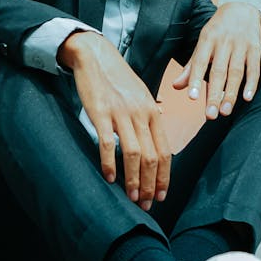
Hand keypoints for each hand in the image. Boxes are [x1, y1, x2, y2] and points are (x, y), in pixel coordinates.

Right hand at [58, 31, 170, 211]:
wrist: (95, 56)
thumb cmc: (118, 78)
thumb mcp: (141, 94)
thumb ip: (151, 112)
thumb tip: (161, 124)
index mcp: (153, 111)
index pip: (165, 151)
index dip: (165, 176)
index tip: (162, 195)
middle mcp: (141, 114)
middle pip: (152, 156)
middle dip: (151, 185)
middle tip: (148, 204)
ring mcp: (121, 114)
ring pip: (133, 153)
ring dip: (134, 180)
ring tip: (133, 198)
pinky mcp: (101, 113)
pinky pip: (108, 143)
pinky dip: (110, 163)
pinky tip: (110, 178)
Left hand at [172, 2, 260, 118]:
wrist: (243, 9)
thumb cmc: (219, 30)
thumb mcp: (203, 43)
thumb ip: (191, 66)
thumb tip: (176, 87)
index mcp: (207, 39)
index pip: (199, 61)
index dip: (194, 79)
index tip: (191, 97)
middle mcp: (224, 42)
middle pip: (218, 71)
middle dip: (214, 94)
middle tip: (210, 114)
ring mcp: (241, 44)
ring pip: (236, 72)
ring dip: (231, 93)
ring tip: (226, 111)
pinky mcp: (255, 47)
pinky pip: (254, 68)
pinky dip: (251, 83)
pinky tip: (247, 98)